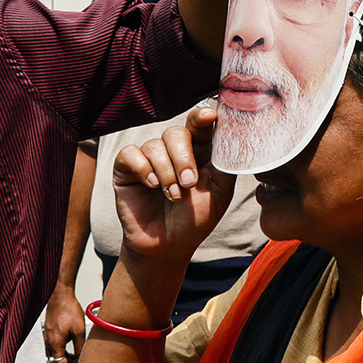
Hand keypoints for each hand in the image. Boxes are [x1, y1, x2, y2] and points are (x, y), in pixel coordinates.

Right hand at [43, 287, 86, 362]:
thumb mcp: (79, 331)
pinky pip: (54, 350)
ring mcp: (48, 339)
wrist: (60, 295)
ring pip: (55, 357)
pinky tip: (72, 353)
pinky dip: (62, 354)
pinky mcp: (50, 334)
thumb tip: (82, 359)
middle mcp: (49, 343)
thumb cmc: (68, 310)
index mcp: (54, 345)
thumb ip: (80, 347)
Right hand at [114, 106, 234, 260]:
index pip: (199, 125)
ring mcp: (149, 158)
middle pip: (176, 133)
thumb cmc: (195, 220)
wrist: (168, 246)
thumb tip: (234, 138)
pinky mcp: (127, 168)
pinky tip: (151, 185)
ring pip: (155, 145)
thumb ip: (226, 164)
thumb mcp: (219, 193)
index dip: (203, 117)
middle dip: (184, 158)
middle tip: (189, 184)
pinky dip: (143, 168)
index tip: (210, 116)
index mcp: (198, 152)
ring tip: (173, 197)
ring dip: (166, 173)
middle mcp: (173, 151)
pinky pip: (131, 153)